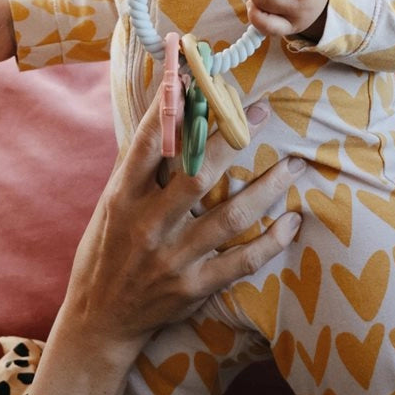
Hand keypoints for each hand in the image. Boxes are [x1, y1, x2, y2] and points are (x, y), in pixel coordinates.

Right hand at [62, 92, 303, 354]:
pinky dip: (271, 241)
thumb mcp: (111, 203)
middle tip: (264, 113)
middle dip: (233, 140)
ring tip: (294, 165)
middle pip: (197, 175)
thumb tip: (167, 112)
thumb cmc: (106, 249)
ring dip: (268, 188)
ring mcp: (173, 258)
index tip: (199, 76)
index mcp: (123, 197)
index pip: (149, 143)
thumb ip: (138, 164)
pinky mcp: (194, 288)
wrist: (99, 318)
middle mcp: (147, 225)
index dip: (174, 107)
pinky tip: (292, 221)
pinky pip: (242, 262)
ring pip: (231, 217)